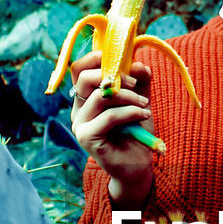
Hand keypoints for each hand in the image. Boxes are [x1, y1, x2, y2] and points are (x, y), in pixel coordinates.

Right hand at [69, 51, 155, 207]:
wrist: (138, 165)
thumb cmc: (135, 132)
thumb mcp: (139, 100)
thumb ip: (138, 81)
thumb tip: (139, 63)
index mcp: (85, 98)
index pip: (79, 69)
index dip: (95, 58)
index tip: (120, 60)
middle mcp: (78, 110)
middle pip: (83, 77)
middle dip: (114, 76)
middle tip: (135, 84)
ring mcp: (80, 124)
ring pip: (100, 97)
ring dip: (128, 97)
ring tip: (145, 105)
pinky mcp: (87, 138)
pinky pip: (108, 116)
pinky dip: (129, 112)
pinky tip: (143, 115)